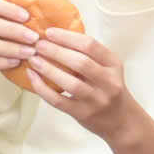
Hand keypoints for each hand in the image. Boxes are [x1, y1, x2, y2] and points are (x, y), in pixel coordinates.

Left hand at [23, 27, 137, 138]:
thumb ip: (88, 53)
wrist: (121, 121)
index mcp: (113, 65)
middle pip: (80, 62)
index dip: (67, 37)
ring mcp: (97, 100)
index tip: (49, 32)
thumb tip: (54, 34)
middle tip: (38, 44)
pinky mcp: (84, 114)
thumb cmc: (107, 87)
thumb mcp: (107, 67)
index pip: (90, 46)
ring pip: (70, 83)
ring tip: (33, 59)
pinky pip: (59, 100)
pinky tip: (32, 76)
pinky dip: (42, 88)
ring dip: (48, 69)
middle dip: (56, 51)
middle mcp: (109, 82)